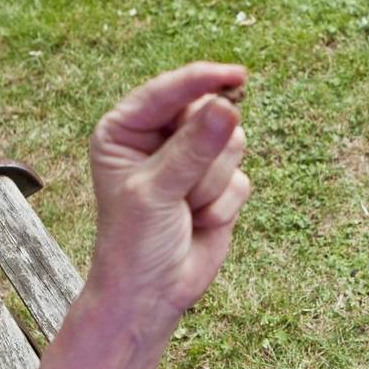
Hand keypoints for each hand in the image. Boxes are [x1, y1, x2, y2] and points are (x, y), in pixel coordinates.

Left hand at [87, 62, 249, 319]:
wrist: (151, 293)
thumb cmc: (135, 241)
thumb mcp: (156, 190)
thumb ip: (193, 148)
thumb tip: (228, 106)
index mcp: (126, 127)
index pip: (168, 91)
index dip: (202, 81)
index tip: (236, 76)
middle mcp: (159, 136)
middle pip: (209, 113)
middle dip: (205, 153)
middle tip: (183, 189)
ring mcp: (192, 158)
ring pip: (232, 143)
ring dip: (212, 183)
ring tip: (185, 208)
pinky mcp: (219, 183)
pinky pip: (242, 178)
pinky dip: (224, 204)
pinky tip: (200, 221)